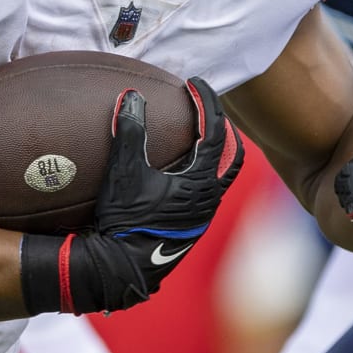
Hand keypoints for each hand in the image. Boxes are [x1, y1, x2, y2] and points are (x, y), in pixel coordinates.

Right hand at [20, 77, 243, 314]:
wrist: (120, 270)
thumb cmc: (124, 222)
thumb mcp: (124, 173)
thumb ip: (130, 131)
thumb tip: (132, 96)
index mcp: (202, 181)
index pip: (216, 130)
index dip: (206, 101)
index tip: (194, 83)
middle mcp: (211, 197)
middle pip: (233, 152)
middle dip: (223, 124)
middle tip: (205, 105)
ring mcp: (204, 214)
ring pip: (223, 173)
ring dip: (216, 149)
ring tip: (197, 132)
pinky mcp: (193, 225)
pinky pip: (210, 188)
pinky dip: (204, 168)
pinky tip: (180, 166)